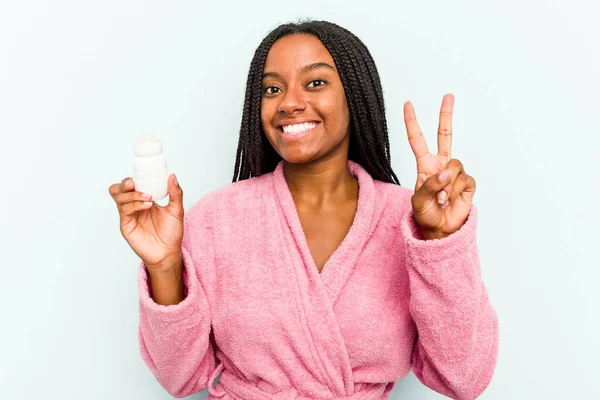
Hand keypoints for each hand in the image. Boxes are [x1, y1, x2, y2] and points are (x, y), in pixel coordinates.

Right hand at [108, 174, 184, 269]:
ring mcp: (129, 216)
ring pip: (119, 197)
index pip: (131, 185)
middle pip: (117, 189)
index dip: (133, 178)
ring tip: (149, 199)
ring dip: (133, 195)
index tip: (142, 175)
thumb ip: (175, 193)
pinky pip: (124, 210)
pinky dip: (134, 205)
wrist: (169, 252)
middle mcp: (133, 206)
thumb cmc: (172, 233)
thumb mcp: (177, 210)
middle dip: (124, 183)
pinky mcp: (126, 225)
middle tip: (135, 184)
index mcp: (143, 200)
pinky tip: (147, 206)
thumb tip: (172, 176)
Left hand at [403, 94, 475, 239]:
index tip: (407, 104)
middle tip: (448, 95)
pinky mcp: (467, 183)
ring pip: (454, 165)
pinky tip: (451, 200)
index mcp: (425, 165)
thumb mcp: (418, 201)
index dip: (412, 123)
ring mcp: (455, 173)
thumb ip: (429, 185)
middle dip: (446, 115)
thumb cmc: (425, 214)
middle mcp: (440, 164)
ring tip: (441, 198)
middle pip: (444, 135)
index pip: (417, 140)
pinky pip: (464, 180)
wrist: (440, 229)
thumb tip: (445, 173)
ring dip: (446, 184)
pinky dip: (456, 191)